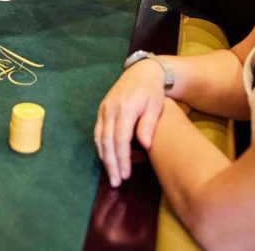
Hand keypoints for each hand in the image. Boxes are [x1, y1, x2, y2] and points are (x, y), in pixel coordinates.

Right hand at [95, 59, 167, 186]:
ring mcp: (104, 109)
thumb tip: (145, 145)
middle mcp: (110, 109)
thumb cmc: (152, 91)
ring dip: (104, 158)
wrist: (142, 71)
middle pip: (107, 141)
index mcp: (125, 108)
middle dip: (111, 163)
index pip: (120, 139)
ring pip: (99, 138)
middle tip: (116, 182)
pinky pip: (98, 131)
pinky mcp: (102, 109)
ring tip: (112, 174)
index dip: (122, 159)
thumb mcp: (156, 106)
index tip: (126, 175)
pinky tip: (107, 157)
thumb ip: (149, 124)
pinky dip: (101, 146)